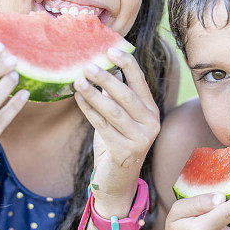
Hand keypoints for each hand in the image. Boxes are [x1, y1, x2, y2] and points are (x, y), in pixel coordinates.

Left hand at [73, 47, 158, 214]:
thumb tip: (106, 67)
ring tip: (78, 80)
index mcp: (151, 110)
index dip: (127, 63)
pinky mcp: (125, 151)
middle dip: (106, 79)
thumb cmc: (116, 141)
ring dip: (94, 94)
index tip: (110, 49)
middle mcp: (150, 123)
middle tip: (87, 66)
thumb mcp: (120, 117)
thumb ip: (117, 95)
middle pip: (126, 95)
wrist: (117, 180)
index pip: (140, 81)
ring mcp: (140, 138)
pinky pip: (102, 126)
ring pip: (113, 111)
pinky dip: (88, 110)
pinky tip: (78, 98)